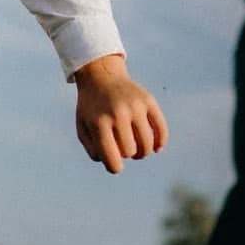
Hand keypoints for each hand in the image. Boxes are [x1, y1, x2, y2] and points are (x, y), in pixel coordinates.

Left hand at [70, 54, 169, 173]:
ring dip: (142, 152)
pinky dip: (161, 142)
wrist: (102, 76)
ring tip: (136, 150)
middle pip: (129, 152)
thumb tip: (116, 165)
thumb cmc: (91, 108)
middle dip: (126, 154)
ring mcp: (135, 107)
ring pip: (146, 144)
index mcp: (99, 123)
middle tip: (121, 147)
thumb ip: (94, 150)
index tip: (115, 165)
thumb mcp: (83, 127)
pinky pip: (161, 129)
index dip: (115, 167)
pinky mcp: (149, 101)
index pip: (112, 158)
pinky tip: (157, 148)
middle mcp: (118, 114)